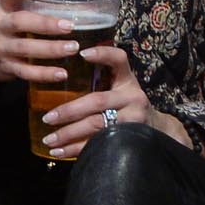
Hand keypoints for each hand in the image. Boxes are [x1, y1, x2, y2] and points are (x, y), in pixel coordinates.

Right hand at [0, 0, 81, 85]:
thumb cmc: (7, 30)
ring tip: (72, 48)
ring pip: (24, 48)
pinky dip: (44, 74)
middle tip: (69, 26)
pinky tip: (61, 74)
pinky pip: (26, 72)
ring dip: (50, 49)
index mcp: (3, 8)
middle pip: (19, 22)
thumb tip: (80, 6)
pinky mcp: (6, 67)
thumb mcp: (12, 13)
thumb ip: (35, 6)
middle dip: (45, 24)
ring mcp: (1, 48)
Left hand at [37, 43, 190, 157]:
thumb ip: (101, 80)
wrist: (157, 130)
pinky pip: (99, 144)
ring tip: (49, 139)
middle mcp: (133, 97)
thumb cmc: (128, 105)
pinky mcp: (131, 139)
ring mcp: (133, 119)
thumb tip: (57, 76)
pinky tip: (59, 151)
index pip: (118, 60)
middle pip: (97, 102)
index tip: (82, 53)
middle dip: (70, 111)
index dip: (102, 55)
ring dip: (69, 134)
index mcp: (127, 80)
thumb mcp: (121, 88)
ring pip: (97, 126)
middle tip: (48, 118)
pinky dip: (77, 149)